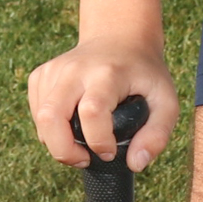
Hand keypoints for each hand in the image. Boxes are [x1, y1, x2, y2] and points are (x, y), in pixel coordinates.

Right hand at [25, 35, 180, 172]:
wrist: (121, 37)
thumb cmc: (145, 74)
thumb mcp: (166, 101)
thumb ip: (157, 134)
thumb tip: (135, 164)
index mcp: (108, 73)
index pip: (92, 111)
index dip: (98, 141)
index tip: (110, 152)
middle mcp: (76, 69)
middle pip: (51, 116)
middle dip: (63, 151)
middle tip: (83, 160)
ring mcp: (55, 70)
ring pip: (41, 118)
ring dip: (56, 142)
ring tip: (80, 144)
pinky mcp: (41, 74)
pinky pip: (37, 112)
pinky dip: (49, 128)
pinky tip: (70, 123)